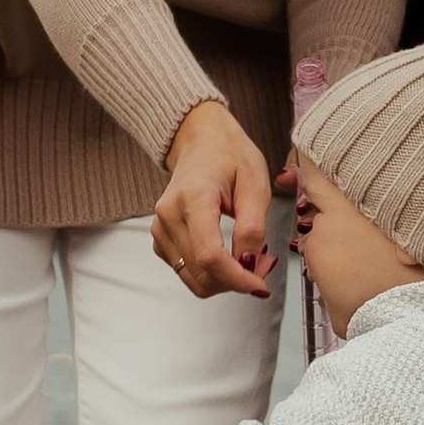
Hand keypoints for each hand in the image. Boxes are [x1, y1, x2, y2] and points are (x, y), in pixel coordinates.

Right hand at [153, 100, 277, 301]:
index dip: (237, 278)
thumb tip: (249, 265)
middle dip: (236, 279)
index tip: (261, 284)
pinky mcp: (160, 239)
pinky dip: (211, 273)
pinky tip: (228, 254)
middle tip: (263, 263)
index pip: (210, 256)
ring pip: (194, 279)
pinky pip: (187, 272)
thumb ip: (252, 228)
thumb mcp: (255, 183)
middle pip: (202, 273)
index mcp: (194, 197)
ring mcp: (160, 229)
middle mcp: (169, 216)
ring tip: (249, 256)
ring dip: (225, 279)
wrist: (201, 141)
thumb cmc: (229, 155)